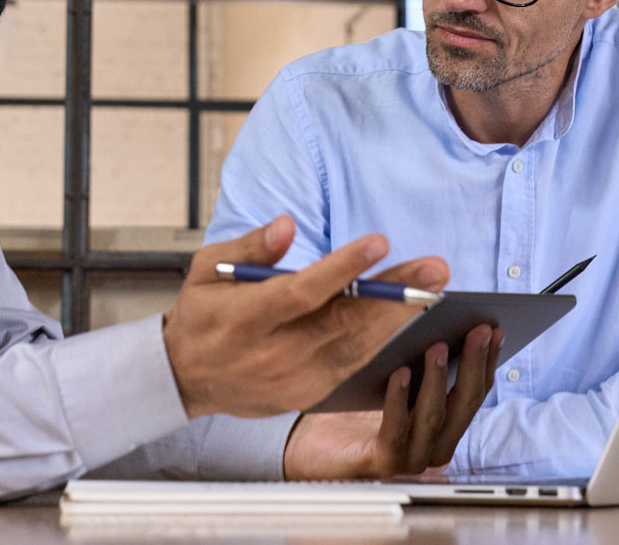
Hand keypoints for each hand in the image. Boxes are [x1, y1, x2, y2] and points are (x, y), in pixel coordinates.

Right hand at [162, 216, 448, 419]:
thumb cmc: (201, 313)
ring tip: (433, 288)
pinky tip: (409, 316)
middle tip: (434, 269)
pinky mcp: (308, 394)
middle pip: (342, 322)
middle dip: (393, 295)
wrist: (185, 377)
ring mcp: (294, 378)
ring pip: (357, 347)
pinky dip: (383, 341)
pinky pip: (354, 365)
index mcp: (246, 317)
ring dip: (399, 317)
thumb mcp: (207, 269)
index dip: (343, 269)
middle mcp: (273, 352)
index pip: (303, 292)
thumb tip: (287, 225)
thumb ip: (250, 247)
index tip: (379, 243)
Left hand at [283, 322, 502, 478]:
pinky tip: (399, 372)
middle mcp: (434, 445)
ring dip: (437, 378)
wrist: (313, 449)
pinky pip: (396, 430)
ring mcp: (411, 457)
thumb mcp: (394, 378)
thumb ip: (420, 359)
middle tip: (477, 330)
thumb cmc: (354, 410)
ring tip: (437, 345)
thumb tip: (442, 320)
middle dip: (473, 363)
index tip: (495, 329)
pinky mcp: (382, 461)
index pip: (475, 392)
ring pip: (434, 416)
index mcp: (444, 426)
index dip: (487, 361)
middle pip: (463, 403)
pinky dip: (399, 400)